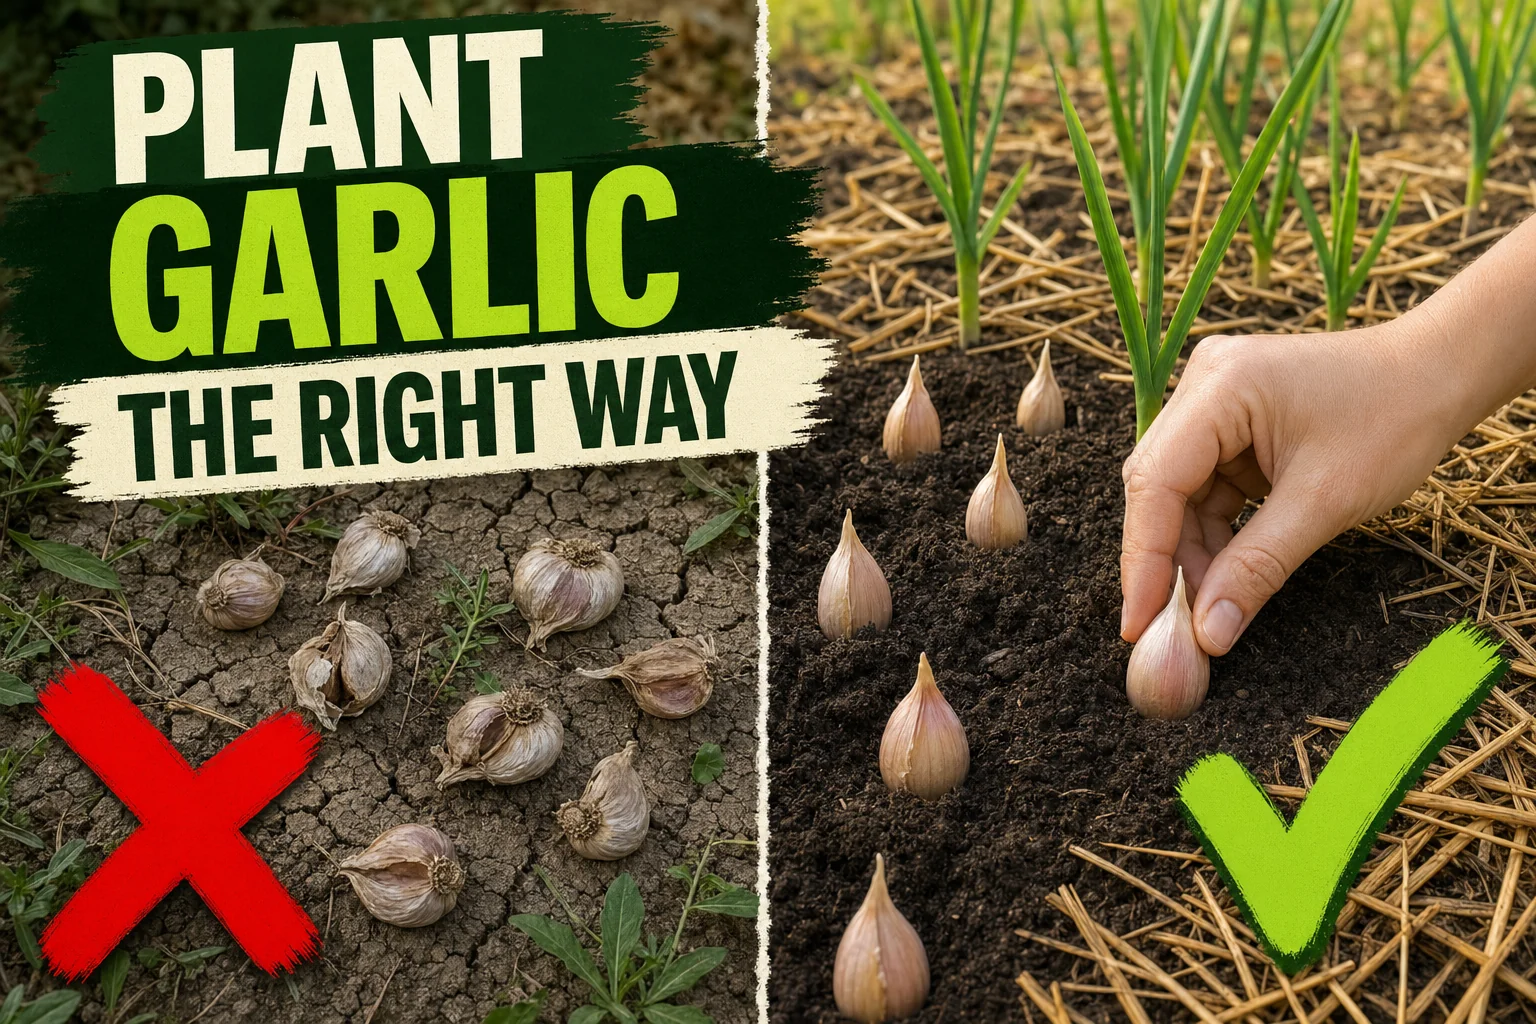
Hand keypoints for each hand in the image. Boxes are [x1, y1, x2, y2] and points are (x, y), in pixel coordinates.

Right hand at [1119, 320, 1470, 655]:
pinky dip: (1213, 532)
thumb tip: (1208, 633)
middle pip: (1156, 486)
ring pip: (1176, 493)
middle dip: (1165, 558)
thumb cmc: (1395, 420)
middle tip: (1169, 626)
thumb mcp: (1324, 504)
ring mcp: (1213, 401)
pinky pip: (1203, 486)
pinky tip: (1227, 571)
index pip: (1156, 481)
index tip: (1139, 625)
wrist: (1439, 375)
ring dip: (1191, 551)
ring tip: (1213, 604)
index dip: (1142, 558)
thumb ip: (1257, 568)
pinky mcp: (1228, 422)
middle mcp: (1203, 385)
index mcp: (1220, 387)